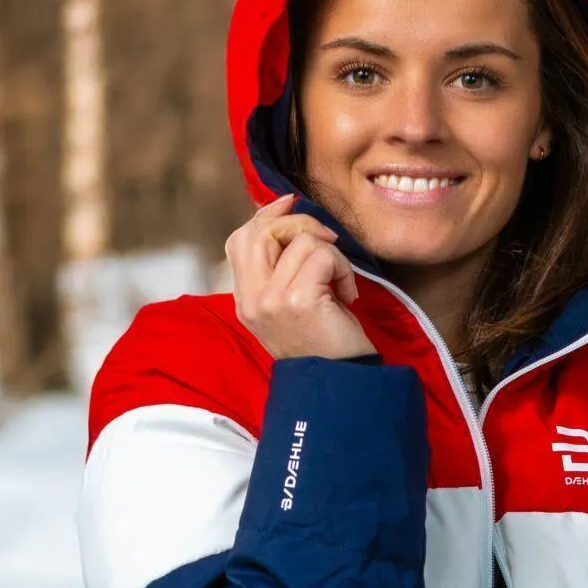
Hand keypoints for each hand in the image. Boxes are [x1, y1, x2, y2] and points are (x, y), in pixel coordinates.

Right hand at [225, 193, 372, 361]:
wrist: (338, 384)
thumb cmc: (323, 345)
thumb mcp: (290, 306)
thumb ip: (279, 270)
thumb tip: (284, 217)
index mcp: (245, 300)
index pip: (240, 240)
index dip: (267, 215)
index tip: (291, 203)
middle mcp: (251, 300)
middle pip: (262, 231)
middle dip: (300, 223)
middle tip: (328, 243)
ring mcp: (271, 300)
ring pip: (300, 240)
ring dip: (332, 256)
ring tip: (340, 284)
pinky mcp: (297, 300)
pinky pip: (323, 256)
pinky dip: (343, 269)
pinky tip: (347, 295)